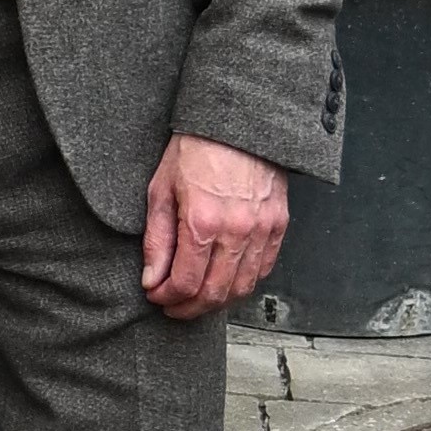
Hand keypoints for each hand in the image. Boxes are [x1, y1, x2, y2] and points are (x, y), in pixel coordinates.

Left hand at [142, 133, 288, 318]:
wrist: (238, 121)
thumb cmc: (196, 150)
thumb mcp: (161, 190)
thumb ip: (157, 240)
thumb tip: (152, 278)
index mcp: (202, 222)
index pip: (185, 282)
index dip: (166, 297)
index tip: (155, 295)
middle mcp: (236, 231)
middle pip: (214, 293)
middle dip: (188, 308)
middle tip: (172, 306)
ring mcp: (261, 230)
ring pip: (241, 288)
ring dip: (216, 302)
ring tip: (196, 299)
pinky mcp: (278, 225)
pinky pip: (263, 270)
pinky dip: (243, 284)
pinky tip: (225, 282)